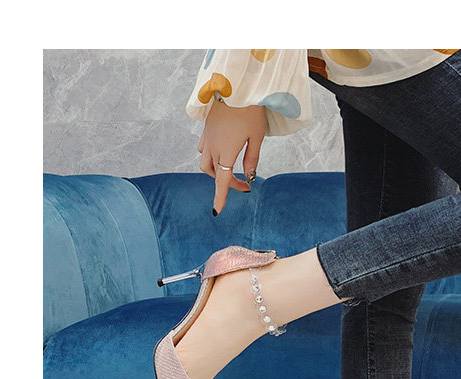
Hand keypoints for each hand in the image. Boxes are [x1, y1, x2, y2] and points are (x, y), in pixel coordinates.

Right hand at [198, 100, 266, 214]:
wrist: (237, 84)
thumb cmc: (251, 110)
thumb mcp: (257, 136)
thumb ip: (252, 159)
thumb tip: (249, 177)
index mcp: (226, 151)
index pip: (222, 181)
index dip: (220, 198)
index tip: (216, 213)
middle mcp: (213, 146)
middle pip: (213, 173)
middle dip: (224, 182)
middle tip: (243, 183)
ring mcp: (207, 136)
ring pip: (205, 161)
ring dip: (216, 169)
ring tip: (232, 168)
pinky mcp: (206, 127)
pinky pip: (204, 148)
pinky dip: (211, 155)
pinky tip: (222, 151)